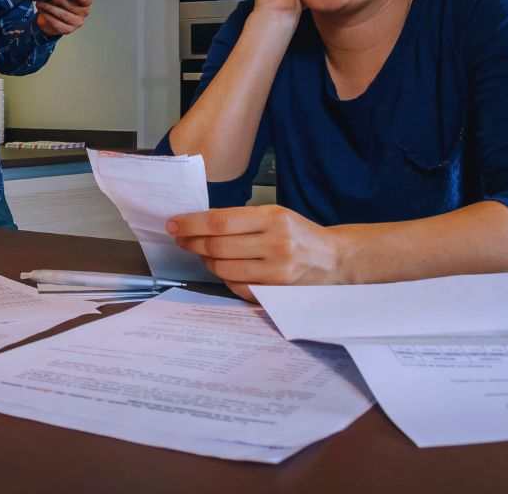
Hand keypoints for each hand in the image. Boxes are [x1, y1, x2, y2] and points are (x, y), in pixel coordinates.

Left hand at [36, 0, 91, 36]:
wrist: (53, 17)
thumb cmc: (60, 4)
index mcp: (84, 2)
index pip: (87, 0)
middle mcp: (83, 13)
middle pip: (73, 7)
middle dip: (62, 1)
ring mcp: (76, 22)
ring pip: (64, 15)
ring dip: (51, 8)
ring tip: (42, 3)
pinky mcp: (68, 30)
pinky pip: (57, 24)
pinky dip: (48, 17)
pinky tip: (43, 12)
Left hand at [167, 205, 340, 300]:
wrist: (334, 259)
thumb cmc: (300, 234)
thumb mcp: (276, 215)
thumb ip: (243, 219)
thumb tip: (201, 223)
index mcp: (272, 218)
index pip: (220, 221)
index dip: (191, 224)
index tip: (173, 224)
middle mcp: (274, 244)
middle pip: (217, 246)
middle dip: (192, 243)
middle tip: (181, 240)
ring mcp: (275, 271)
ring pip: (223, 268)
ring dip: (206, 261)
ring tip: (203, 254)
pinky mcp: (275, 292)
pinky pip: (236, 287)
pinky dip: (224, 278)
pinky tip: (223, 270)